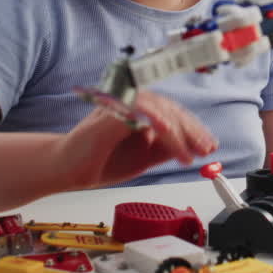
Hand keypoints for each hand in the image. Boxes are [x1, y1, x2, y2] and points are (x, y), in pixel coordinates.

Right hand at [54, 91, 215, 190]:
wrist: (64, 171)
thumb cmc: (99, 161)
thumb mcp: (142, 157)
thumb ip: (164, 149)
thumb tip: (192, 146)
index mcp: (137, 108)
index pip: (172, 112)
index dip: (193, 128)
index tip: (208, 145)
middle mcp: (129, 101)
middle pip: (169, 108)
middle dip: (191, 131)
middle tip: (205, 149)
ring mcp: (119, 104)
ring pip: (158, 110)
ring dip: (178, 133)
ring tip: (188, 155)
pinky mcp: (109, 112)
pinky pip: (139, 113)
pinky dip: (157, 123)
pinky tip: (171, 138)